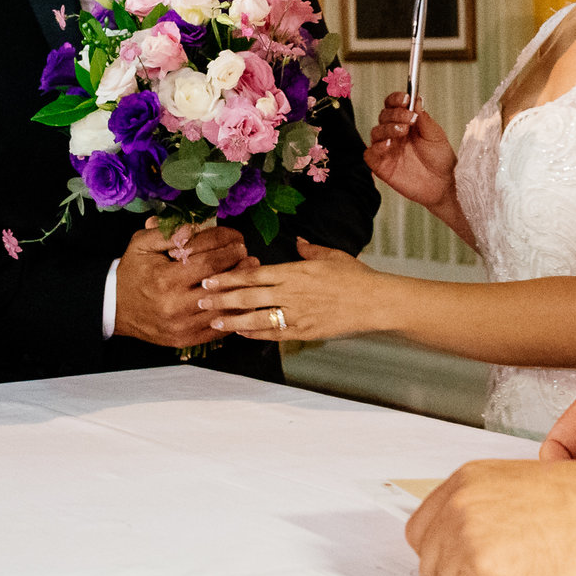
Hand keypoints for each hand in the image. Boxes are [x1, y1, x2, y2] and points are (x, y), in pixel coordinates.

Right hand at [114, 221, 251, 348]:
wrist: (115, 308)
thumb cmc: (132, 272)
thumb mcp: (142, 244)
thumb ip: (167, 232)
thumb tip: (194, 226)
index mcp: (165, 279)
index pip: (208, 262)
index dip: (227, 249)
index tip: (238, 241)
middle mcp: (176, 305)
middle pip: (220, 285)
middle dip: (239, 268)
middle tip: (250, 258)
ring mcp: (182, 326)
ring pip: (223, 309)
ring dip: (240, 292)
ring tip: (250, 277)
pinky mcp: (185, 340)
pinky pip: (218, 329)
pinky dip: (233, 315)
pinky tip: (241, 302)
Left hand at [198, 241, 377, 341]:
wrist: (375, 302)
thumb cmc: (355, 276)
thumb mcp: (331, 255)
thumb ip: (309, 249)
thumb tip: (297, 241)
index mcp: (294, 271)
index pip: (253, 275)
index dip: (228, 278)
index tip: (209, 279)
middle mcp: (291, 293)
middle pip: (248, 297)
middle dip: (221, 299)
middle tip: (200, 301)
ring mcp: (297, 314)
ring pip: (256, 318)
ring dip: (232, 320)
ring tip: (213, 322)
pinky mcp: (305, 331)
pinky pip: (274, 334)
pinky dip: (255, 333)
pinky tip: (241, 332)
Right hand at [365, 91, 454, 208]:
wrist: (444, 184)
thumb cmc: (440, 159)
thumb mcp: (435, 134)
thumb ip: (423, 118)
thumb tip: (415, 98)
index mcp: (406, 123)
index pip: (393, 105)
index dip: (396, 99)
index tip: (406, 98)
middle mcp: (394, 134)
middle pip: (384, 115)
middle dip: (395, 114)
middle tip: (409, 119)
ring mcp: (387, 149)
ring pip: (376, 132)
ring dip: (387, 128)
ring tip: (402, 131)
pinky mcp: (382, 166)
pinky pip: (370, 154)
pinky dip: (376, 147)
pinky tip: (388, 145)